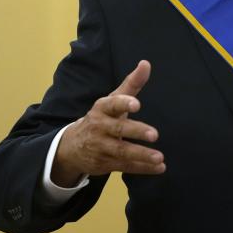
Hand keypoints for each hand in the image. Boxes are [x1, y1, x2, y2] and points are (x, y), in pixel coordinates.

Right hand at [51, 60, 164, 186]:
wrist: (73, 145)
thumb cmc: (102, 117)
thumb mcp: (113, 100)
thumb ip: (132, 84)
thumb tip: (146, 63)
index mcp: (102, 109)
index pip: (112, 104)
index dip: (124, 104)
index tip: (137, 104)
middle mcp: (99, 127)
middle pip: (118, 129)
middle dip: (136, 131)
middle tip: (155, 134)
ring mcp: (101, 147)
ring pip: (122, 151)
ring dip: (141, 155)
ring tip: (160, 157)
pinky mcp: (104, 164)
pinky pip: (125, 166)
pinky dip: (142, 168)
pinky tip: (159, 168)